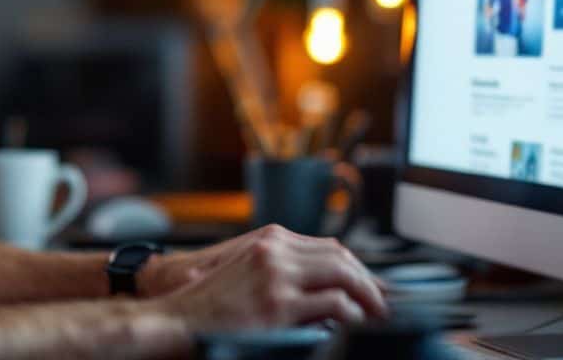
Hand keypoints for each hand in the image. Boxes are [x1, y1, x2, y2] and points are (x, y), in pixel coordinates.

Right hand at [148, 225, 387, 331]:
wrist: (179, 316)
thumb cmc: (212, 301)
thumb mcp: (249, 270)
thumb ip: (284, 269)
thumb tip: (326, 288)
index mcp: (271, 238)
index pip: (330, 246)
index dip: (357, 266)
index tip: (372, 285)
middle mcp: (276, 249)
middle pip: (342, 256)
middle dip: (369, 280)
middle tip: (383, 302)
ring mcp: (277, 275)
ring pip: (344, 275)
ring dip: (368, 295)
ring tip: (377, 314)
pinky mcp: (278, 304)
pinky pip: (333, 304)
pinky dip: (352, 314)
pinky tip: (355, 323)